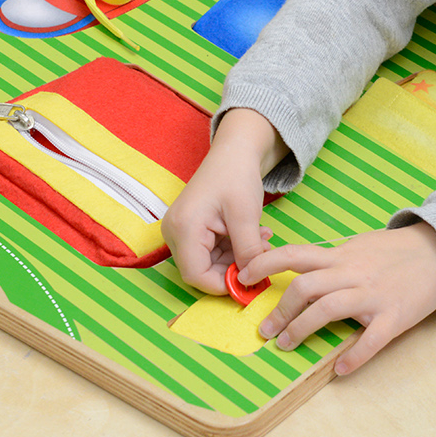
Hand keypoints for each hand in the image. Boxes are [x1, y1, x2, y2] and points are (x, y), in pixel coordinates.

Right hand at [162, 109, 284, 293]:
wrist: (233, 152)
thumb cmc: (236, 175)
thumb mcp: (246, 216)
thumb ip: (247, 251)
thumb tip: (251, 280)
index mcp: (183, 228)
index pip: (196, 275)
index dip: (223, 284)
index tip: (251, 281)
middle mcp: (175, 232)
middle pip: (201, 271)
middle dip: (233, 269)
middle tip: (261, 255)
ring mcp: (181, 231)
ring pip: (209, 263)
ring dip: (237, 258)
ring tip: (261, 240)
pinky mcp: (190, 231)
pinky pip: (211, 252)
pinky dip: (233, 250)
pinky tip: (252, 236)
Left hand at [241, 222, 435, 374]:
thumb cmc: (393, 252)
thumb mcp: (358, 246)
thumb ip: (329, 259)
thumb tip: (294, 268)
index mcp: (340, 257)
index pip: (295, 254)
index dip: (264, 262)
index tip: (243, 276)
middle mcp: (352, 273)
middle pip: (304, 287)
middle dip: (280, 310)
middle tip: (266, 330)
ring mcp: (373, 295)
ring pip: (327, 309)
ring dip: (302, 329)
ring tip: (287, 345)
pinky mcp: (394, 316)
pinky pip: (371, 339)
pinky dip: (354, 356)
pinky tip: (340, 369)